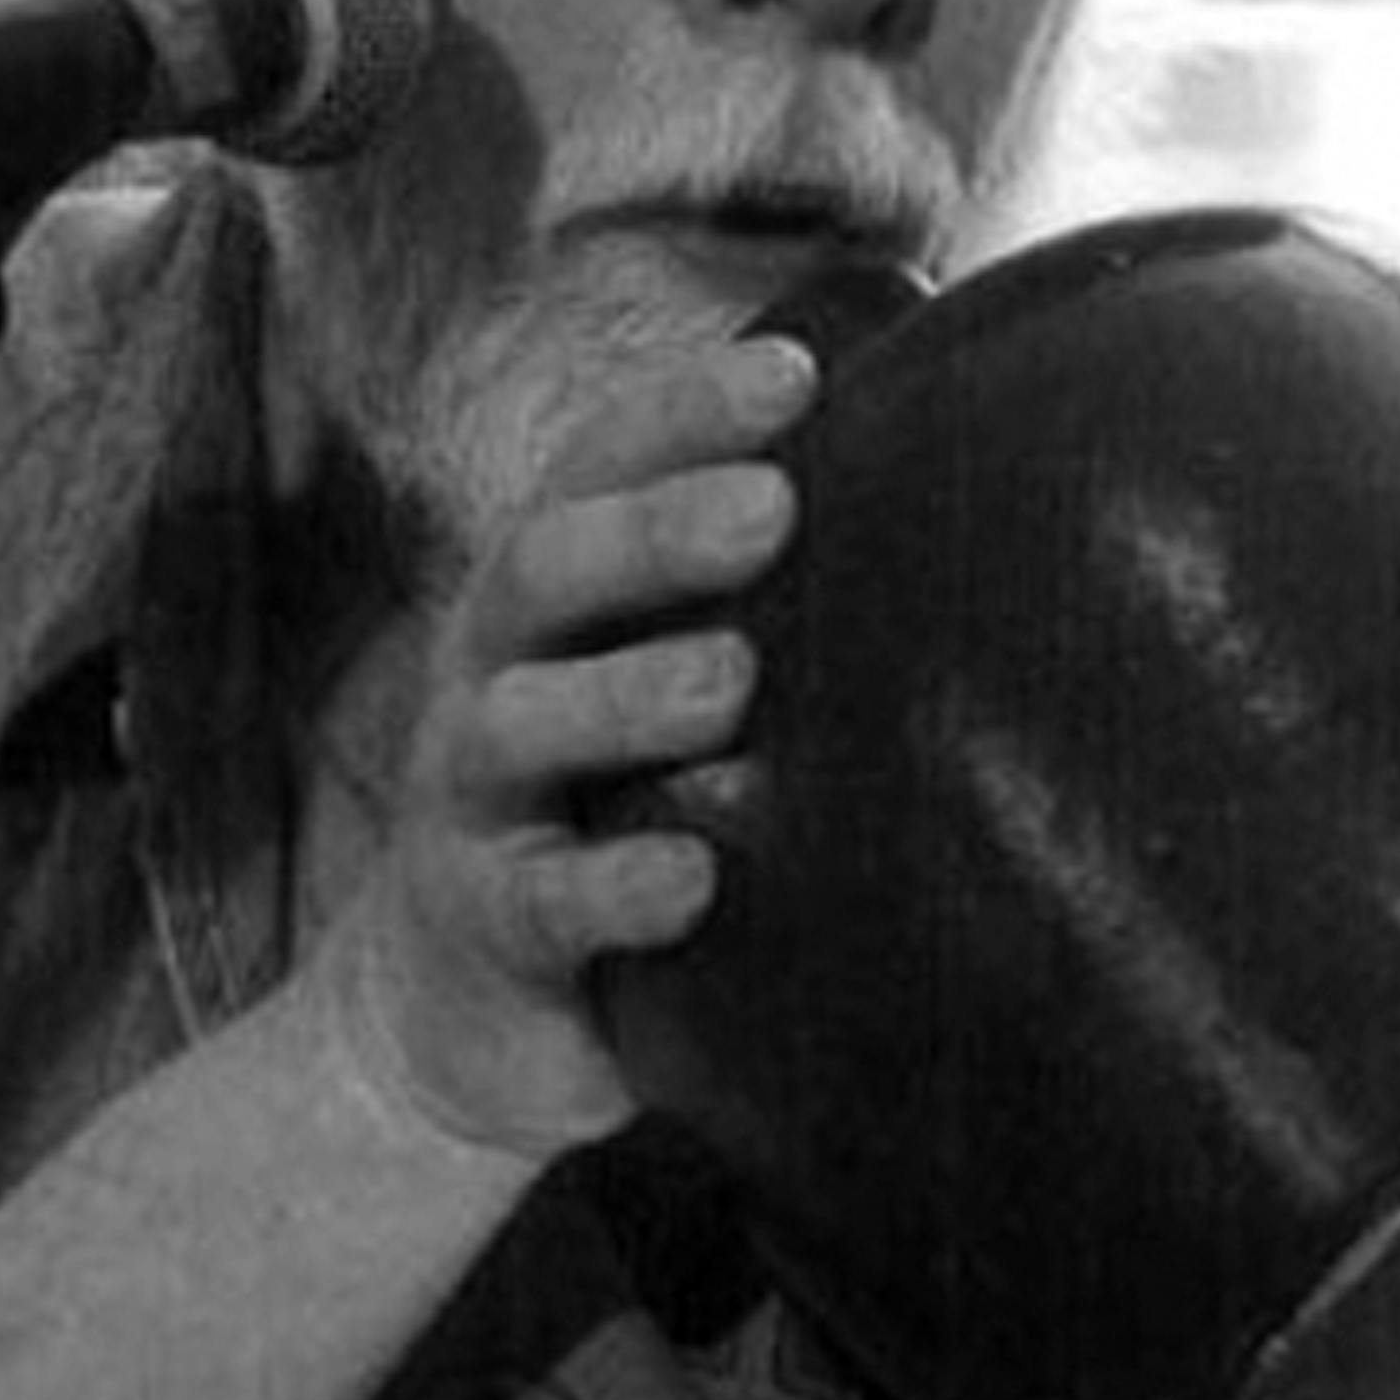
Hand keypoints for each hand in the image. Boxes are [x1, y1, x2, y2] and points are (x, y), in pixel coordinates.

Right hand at [321, 330, 815, 1165]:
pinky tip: (692, 878)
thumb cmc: (610, 820)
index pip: (594, 474)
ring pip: (522, 724)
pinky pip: (541, 901)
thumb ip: (757, 610)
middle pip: (544, 571)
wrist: (456, 1025)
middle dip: (653, 532)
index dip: (679, 416)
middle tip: (770, 508)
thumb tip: (943, 490)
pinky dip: (613, 886)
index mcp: (547, 600)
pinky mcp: (483, 929)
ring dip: (625, 695)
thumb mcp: (663, 701)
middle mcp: (492, 675)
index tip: (793, 374)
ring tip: (733, 680)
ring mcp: (473, 803)